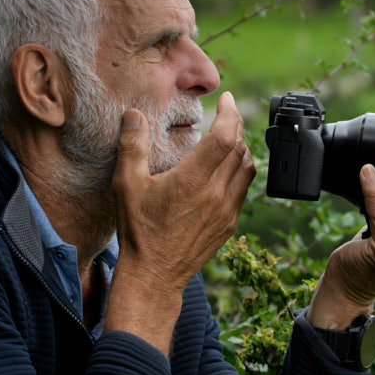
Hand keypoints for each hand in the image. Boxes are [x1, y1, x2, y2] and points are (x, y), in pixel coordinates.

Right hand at [105, 92, 254, 351]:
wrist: (155, 275)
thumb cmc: (139, 231)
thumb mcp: (126, 185)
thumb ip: (132, 146)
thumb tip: (133, 114)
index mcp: (193, 180)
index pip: (226, 136)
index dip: (230, 113)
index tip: (227, 99)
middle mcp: (216, 193)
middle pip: (240, 148)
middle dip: (236, 125)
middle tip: (226, 112)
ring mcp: (227, 210)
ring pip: (247, 168)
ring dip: (241, 147)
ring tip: (228, 136)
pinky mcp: (229, 224)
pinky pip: (243, 189)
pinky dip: (240, 171)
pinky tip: (226, 168)